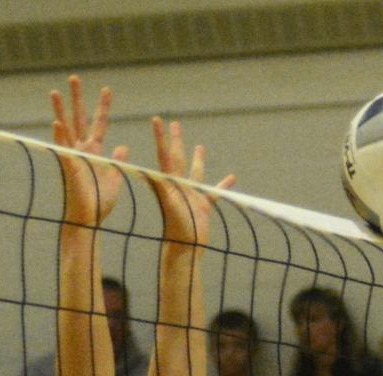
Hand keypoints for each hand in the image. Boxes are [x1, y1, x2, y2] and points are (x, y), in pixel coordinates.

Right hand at [50, 76, 128, 227]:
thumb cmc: (100, 203)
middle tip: (74, 77)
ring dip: (60, 110)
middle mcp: (82, 150)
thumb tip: (123, 147)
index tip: (107, 89)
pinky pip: (63, 149)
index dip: (102, 106)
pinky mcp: (70, 168)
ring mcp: (73, 157)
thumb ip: (118, 160)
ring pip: (65, 128)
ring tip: (55, 91)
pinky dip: (60, 137)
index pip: (99, 123)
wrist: (89, 220)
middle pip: (78, 118)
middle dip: (76, 98)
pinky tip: (56, 123)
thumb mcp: (114, 177)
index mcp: (94, 151)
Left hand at [148, 116, 236, 246]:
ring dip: (198, 159)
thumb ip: (162, 188)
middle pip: (177, 158)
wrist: (185, 250)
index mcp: (169, 183)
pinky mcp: (203, 207)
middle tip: (174, 123)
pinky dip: (223, 185)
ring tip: (200, 145)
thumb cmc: (176, 230)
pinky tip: (232, 178)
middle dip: (175, 141)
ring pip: (196, 172)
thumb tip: (151, 171)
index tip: (156, 120)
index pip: (164, 155)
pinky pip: (215, 192)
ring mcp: (192, 195)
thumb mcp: (169, 205)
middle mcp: (179, 186)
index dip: (161, 137)